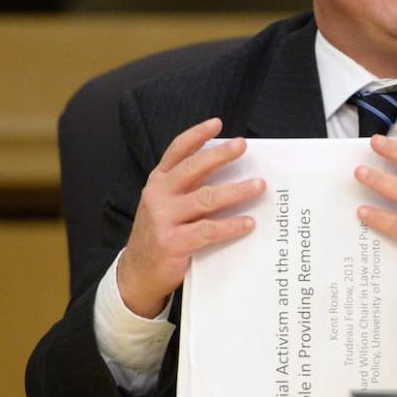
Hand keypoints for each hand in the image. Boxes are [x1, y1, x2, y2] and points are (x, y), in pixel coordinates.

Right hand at [117, 118, 264, 317]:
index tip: (217, 123)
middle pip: (193, 168)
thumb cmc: (161, 234)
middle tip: (242, 145)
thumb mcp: (166, 205)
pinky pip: (208, 230)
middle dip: (220, 155)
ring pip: (205, 198)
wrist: (137, 273)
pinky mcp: (173, 242)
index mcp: (158, 182)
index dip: (196, 135)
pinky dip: (231, 226)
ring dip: (236, 190)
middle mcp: (158, 195)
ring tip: (259, 185)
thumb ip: (187, 189)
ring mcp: (164, 218)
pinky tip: (248, 223)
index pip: (177, 151)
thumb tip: (231, 173)